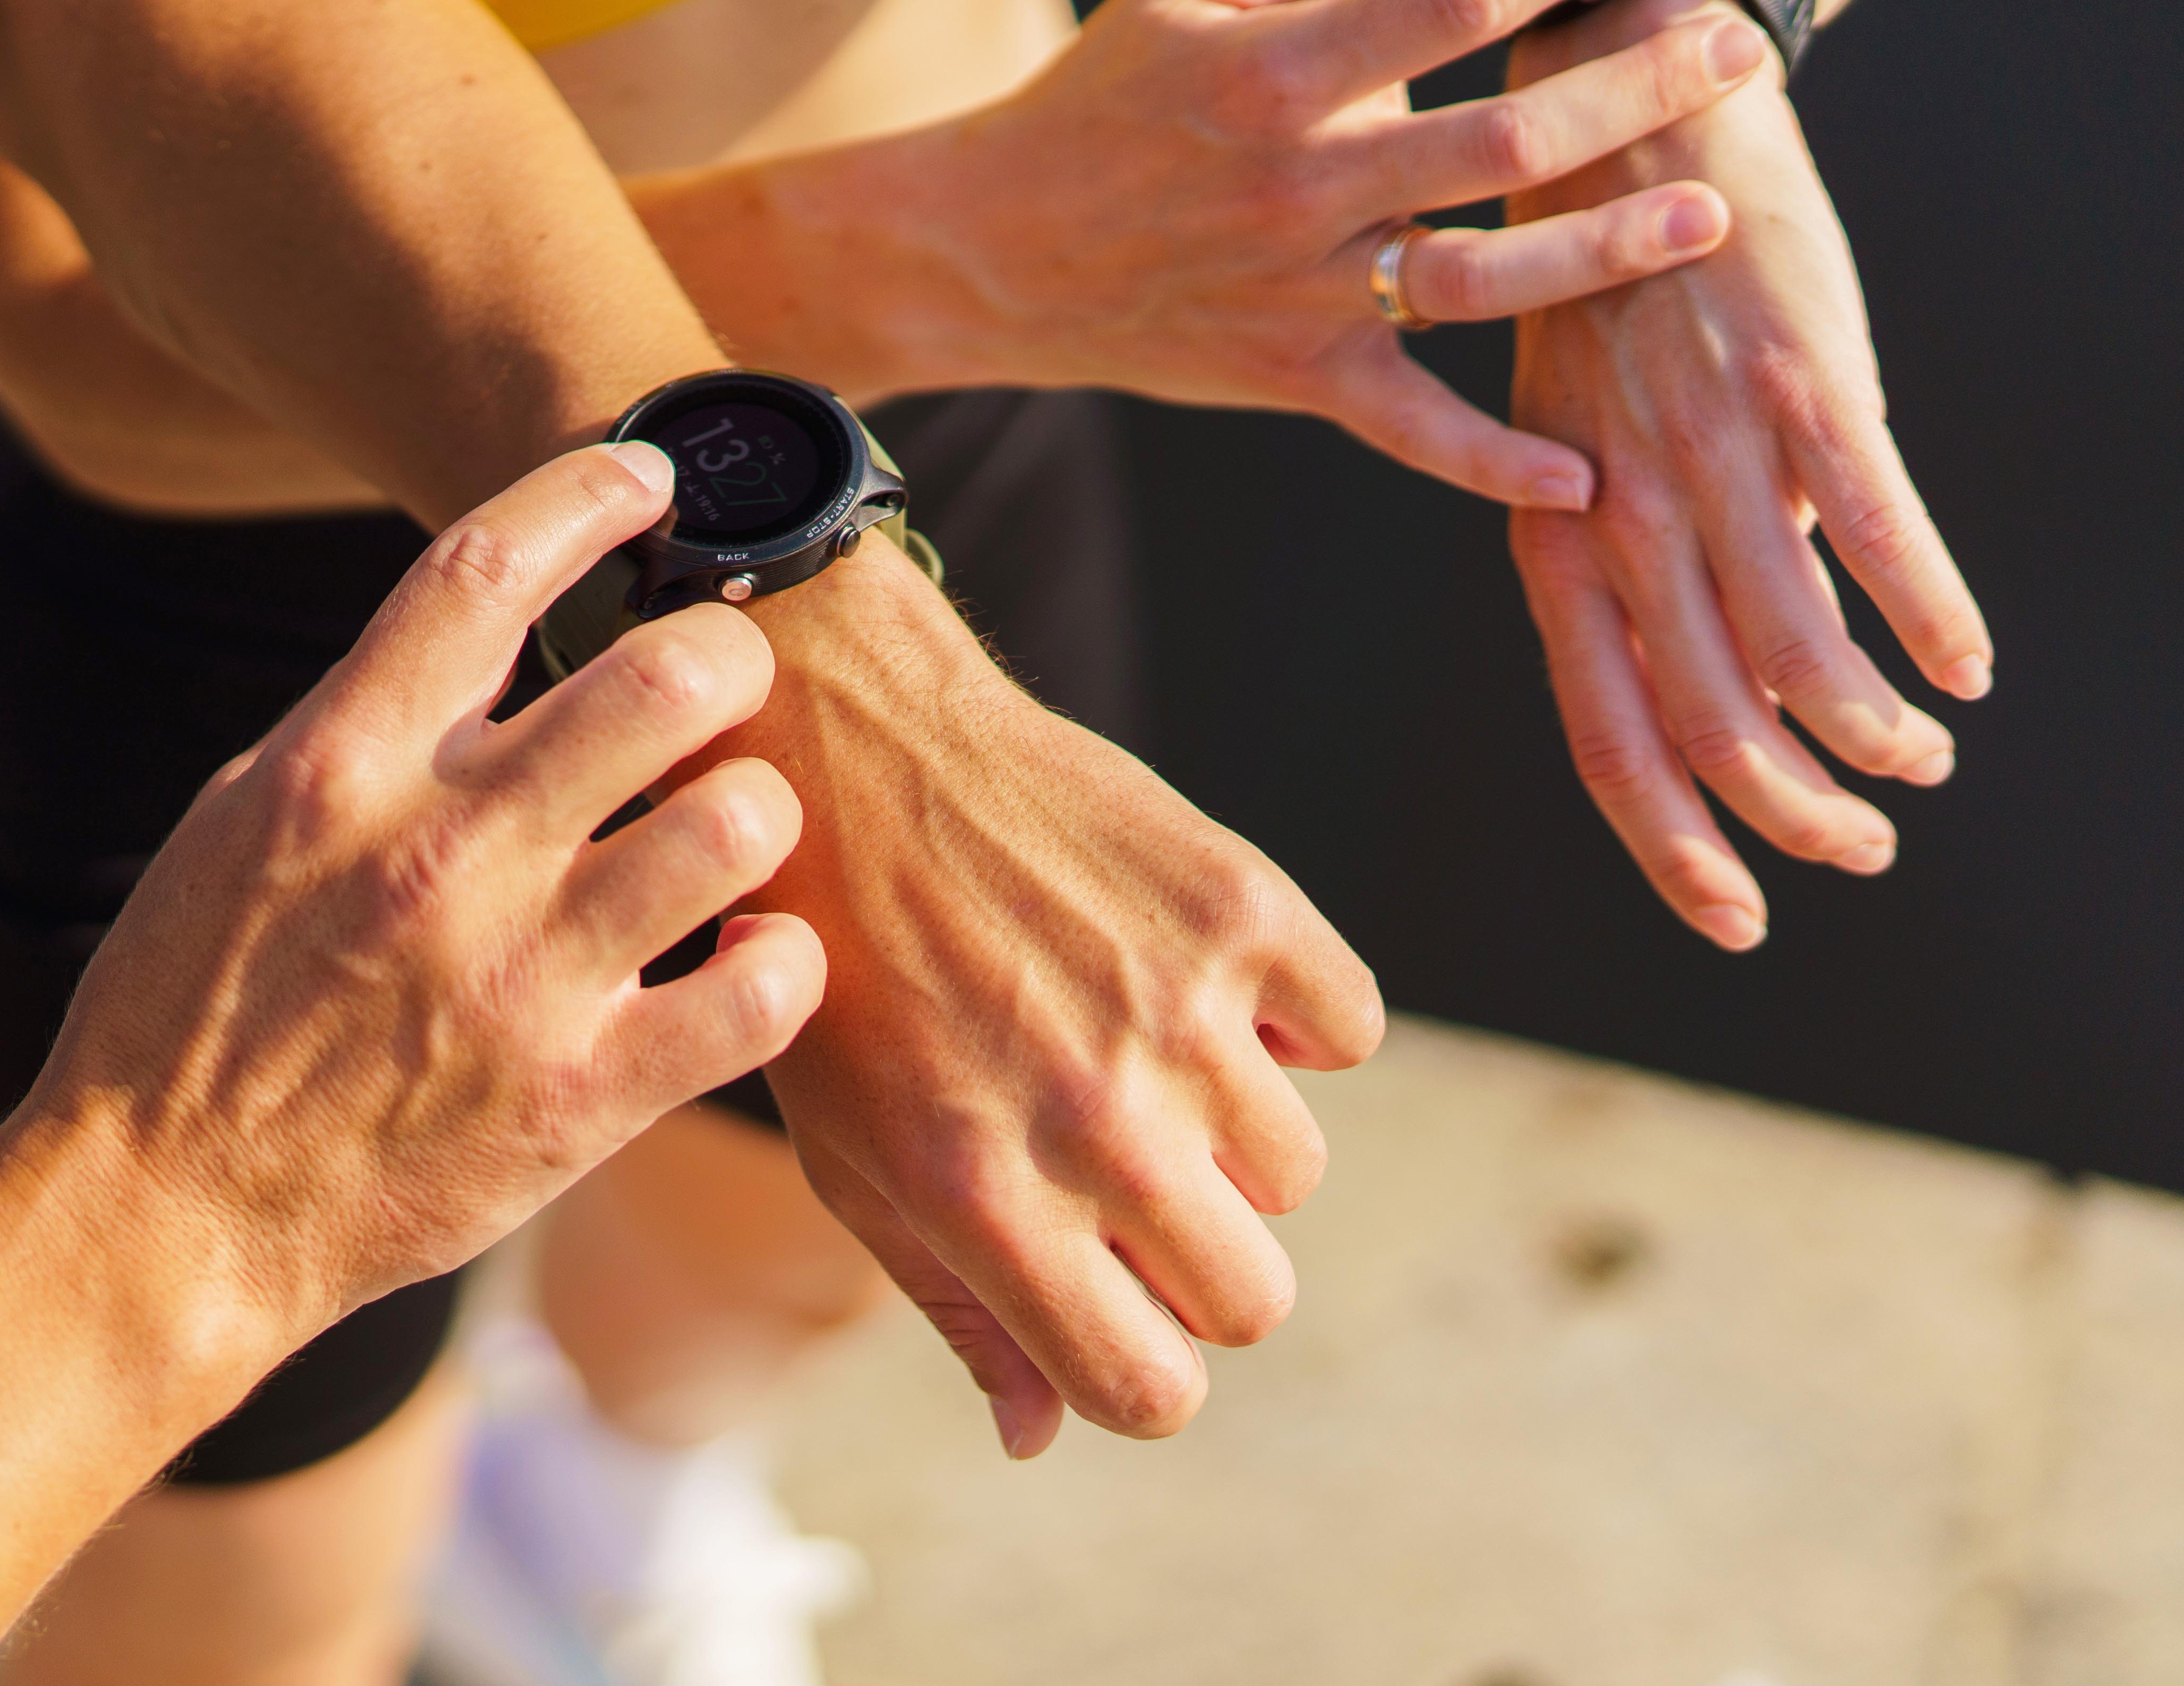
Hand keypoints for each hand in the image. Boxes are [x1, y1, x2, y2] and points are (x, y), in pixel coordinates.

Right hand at [21, 442, 829, 1354]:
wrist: (157, 1218)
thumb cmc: (188, 1010)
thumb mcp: (245, 824)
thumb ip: (368, 729)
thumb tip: (489, 635)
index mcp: (339, 767)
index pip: (486, 566)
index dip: (590, 491)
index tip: (649, 480)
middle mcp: (438, 853)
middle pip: (661, 676)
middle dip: (725, 652)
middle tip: (727, 679)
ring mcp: (516, 978)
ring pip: (735, 825)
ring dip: (757, 811)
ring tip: (733, 830)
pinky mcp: (577, 1104)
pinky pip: (756, 996)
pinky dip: (781, 964)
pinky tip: (752, 957)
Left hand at [719, 545, 1386, 1453]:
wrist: (849, 750)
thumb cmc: (837, 971)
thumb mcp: (852, 1155)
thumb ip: (958, 1304)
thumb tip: (1041, 1433)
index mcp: (986, 1200)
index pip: (1151, 1389)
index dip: (1145, 1371)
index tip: (1117, 1310)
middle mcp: (1093, 1120)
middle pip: (1251, 1299)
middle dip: (1199, 1263)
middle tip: (1127, 1177)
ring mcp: (1178, 1013)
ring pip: (1294, 1170)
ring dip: (1231, 1133)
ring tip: (1130, 1049)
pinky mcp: (1242, 908)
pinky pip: (1346, 1030)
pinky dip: (1292, 1018)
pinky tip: (1189, 975)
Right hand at [818, 0, 1768, 506]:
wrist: (992, 244)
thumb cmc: (1108, 89)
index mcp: (1276, 67)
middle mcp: (1297, 182)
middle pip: (1504, 138)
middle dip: (1638, 87)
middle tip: (1739, 49)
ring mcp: (1300, 287)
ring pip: (1482, 280)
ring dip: (1605, 253)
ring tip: (1708, 215)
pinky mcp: (1294, 371)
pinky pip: (1408, 426)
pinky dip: (1491, 465)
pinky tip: (1582, 475)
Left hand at [1503, 0, 1993, 947]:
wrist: (1632, 124)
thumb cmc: (1606, 306)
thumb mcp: (1572, 451)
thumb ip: (1628, 567)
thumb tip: (1710, 690)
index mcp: (1554, 541)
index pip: (1608, 738)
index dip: (1675, 845)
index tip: (1737, 922)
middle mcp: (1623, 514)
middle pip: (1710, 728)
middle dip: (1794, 816)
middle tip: (1864, 849)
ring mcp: (1716, 453)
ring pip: (1800, 659)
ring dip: (1873, 737)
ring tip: (1922, 761)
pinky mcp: (1807, 390)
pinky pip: (1877, 539)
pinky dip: (1929, 620)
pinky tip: (1965, 668)